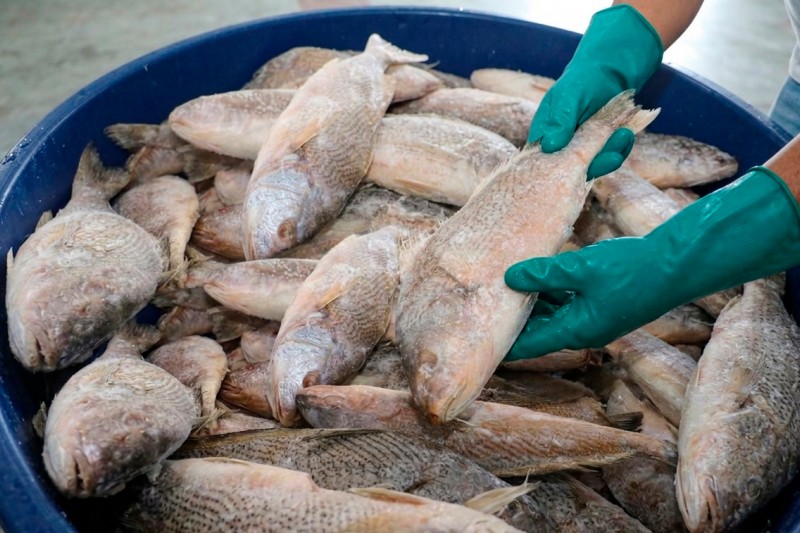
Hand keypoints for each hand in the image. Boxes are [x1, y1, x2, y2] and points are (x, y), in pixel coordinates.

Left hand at [504, 167, 799, 359]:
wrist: (675, 265)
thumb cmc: (631, 270)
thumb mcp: (581, 269)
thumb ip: (544, 274)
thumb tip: (508, 276)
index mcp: (576, 330)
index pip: (529, 346)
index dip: (502, 345)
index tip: (476, 341)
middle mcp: (582, 329)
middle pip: (537, 330)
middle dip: (512, 320)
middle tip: (481, 306)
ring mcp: (592, 316)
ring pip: (550, 314)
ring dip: (530, 303)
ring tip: (501, 286)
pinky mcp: (599, 301)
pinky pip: (565, 301)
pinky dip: (548, 292)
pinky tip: (534, 273)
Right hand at [528, 5, 663, 178]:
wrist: (610, 71)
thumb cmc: (583, 79)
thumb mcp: (568, 96)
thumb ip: (560, 120)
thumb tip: (549, 146)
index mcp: (544, 134)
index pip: (542, 161)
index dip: (555, 170)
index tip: (576, 168)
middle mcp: (560, 146)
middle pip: (570, 169)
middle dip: (593, 164)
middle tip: (612, 157)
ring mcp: (581, 150)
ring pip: (592, 165)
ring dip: (610, 156)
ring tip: (624, 135)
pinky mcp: (600, 149)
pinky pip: (608, 157)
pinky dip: (619, 150)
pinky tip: (626, 135)